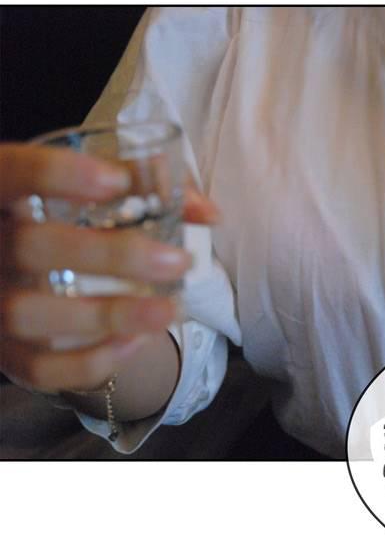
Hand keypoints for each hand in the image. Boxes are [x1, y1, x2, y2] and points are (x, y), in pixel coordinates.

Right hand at [0, 142, 216, 398]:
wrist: (23, 276)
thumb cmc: (65, 219)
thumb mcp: (89, 189)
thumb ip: (144, 186)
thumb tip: (209, 213)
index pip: (11, 171)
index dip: (58, 175)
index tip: (115, 183)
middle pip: (30, 247)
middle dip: (110, 256)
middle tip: (176, 262)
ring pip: (29, 313)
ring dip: (107, 315)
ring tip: (168, 311)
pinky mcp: (4, 353)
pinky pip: (36, 367)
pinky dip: (87, 361)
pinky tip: (135, 343)